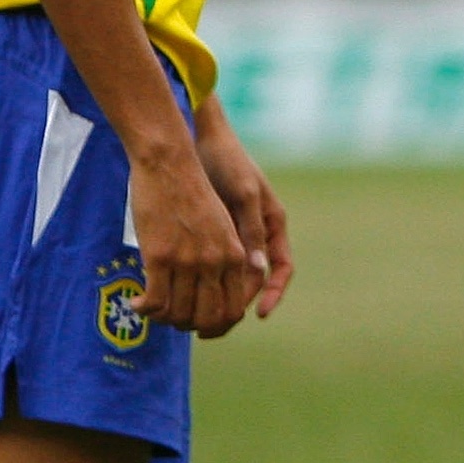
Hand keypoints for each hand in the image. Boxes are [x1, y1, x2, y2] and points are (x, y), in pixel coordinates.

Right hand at [128, 142, 255, 338]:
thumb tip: (217, 291)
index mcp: (235, 256)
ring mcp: (189, 261)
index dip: (218, 326)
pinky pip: (155, 302)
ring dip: (165, 320)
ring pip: (180, 313)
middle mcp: (216, 263)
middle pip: (209, 318)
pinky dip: (145, 310)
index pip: (234, 310)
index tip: (201, 328)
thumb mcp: (221, 225)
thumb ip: (225, 256)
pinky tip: (137, 304)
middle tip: (174, 322)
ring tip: (152, 310)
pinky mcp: (160, 257)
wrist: (169, 163)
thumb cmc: (191, 191)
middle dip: (191, 327)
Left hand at [194, 98, 293, 327]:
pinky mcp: (212, 229)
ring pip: (231, 275)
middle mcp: (256, 232)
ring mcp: (235, 231)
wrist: (198, 136)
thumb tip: (260, 268)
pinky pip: (212, 262)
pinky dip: (201, 279)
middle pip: (253, 279)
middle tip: (216, 326)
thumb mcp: (243, 193)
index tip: (259, 314)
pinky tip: (182, 290)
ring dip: (217, 296)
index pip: (281, 269)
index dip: (274, 293)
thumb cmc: (226, 159)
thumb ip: (250, 230)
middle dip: (237, 305)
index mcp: (272, 224)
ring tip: (196, 317)